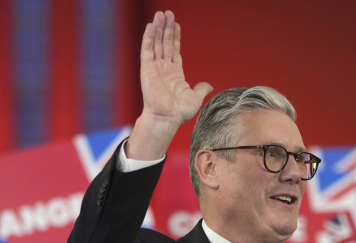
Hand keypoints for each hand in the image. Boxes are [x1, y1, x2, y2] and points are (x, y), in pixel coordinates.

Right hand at [127, 10, 212, 159]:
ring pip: (156, 43)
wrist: (167, 117)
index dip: (175, 37)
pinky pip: (147, 49)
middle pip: (164, 43)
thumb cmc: (179, 111)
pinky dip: (149, 37)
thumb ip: (201, 89)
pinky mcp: (147, 68)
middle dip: (167, 28)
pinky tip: (152, 25)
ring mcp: (154, 67)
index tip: (176, 25)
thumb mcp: (195, 98)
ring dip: (158, 28)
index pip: (174, 50)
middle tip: (168, 13)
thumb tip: (208, 85)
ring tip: (161, 14)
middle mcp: (164, 69)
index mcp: (175, 74)